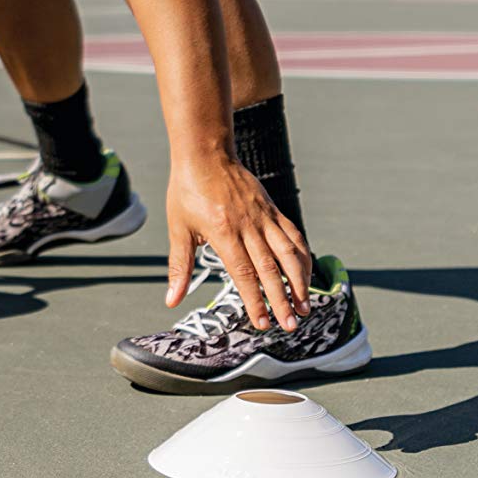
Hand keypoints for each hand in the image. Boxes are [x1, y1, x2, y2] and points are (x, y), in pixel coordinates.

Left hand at [163, 154, 308, 331]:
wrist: (205, 153)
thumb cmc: (187, 190)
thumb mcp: (178, 229)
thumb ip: (179, 266)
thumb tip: (171, 299)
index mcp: (223, 232)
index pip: (243, 274)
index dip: (255, 301)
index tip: (262, 323)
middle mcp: (248, 226)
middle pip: (270, 269)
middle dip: (282, 300)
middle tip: (290, 325)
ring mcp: (264, 217)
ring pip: (289, 253)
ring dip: (299, 281)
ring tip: (305, 306)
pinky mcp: (272, 209)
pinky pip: (293, 235)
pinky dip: (302, 257)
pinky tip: (306, 275)